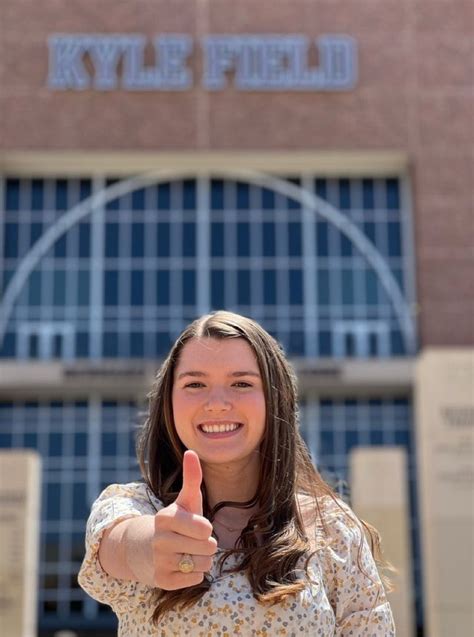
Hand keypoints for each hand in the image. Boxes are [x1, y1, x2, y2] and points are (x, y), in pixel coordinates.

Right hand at [152, 450, 216, 589]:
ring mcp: (159, 562)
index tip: (196, 526)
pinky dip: (193, 574)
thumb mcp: (184, 500)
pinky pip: (196, 579)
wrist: (144, 549)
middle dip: (206, 545)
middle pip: (208, 547)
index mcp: (165, 518)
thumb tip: (191, 451)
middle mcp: (159, 540)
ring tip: (187, 552)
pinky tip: (180, 565)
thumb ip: (191, 477)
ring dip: (201, 560)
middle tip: (192, 541)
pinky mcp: (162, 581)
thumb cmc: (174, 522)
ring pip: (203, 564)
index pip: (204, 529)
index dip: (205, 528)